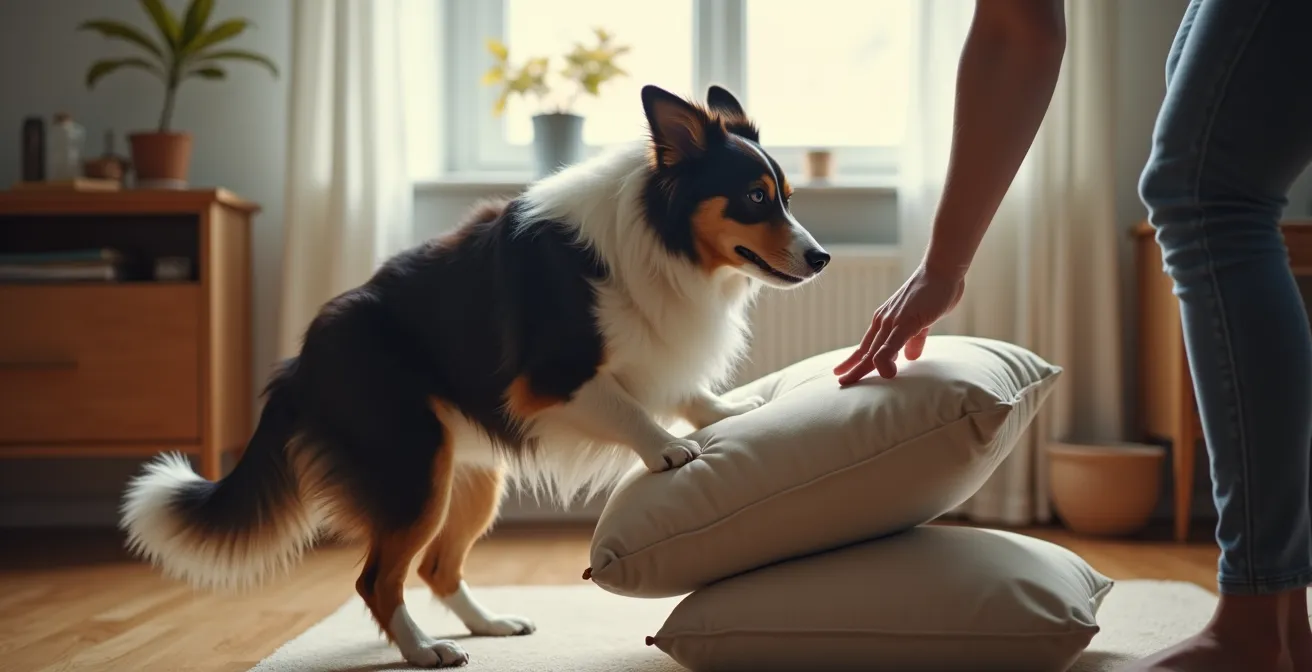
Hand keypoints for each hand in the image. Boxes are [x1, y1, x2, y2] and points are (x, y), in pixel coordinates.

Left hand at [833, 263, 965, 384]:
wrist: (941, 272)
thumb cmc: (932, 294)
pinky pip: (892, 344)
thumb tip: (909, 357)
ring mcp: (893, 321)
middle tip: (840, 383)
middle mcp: (883, 322)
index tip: (842, 372)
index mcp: (885, 322)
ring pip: (874, 350)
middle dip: (852, 369)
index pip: (866, 346)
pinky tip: (885, 373)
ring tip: (848, 382)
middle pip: (865, 351)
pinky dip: (886, 359)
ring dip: (861, 367)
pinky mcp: (906, 322)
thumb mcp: (920, 322)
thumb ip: (914, 340)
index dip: (854, 361)